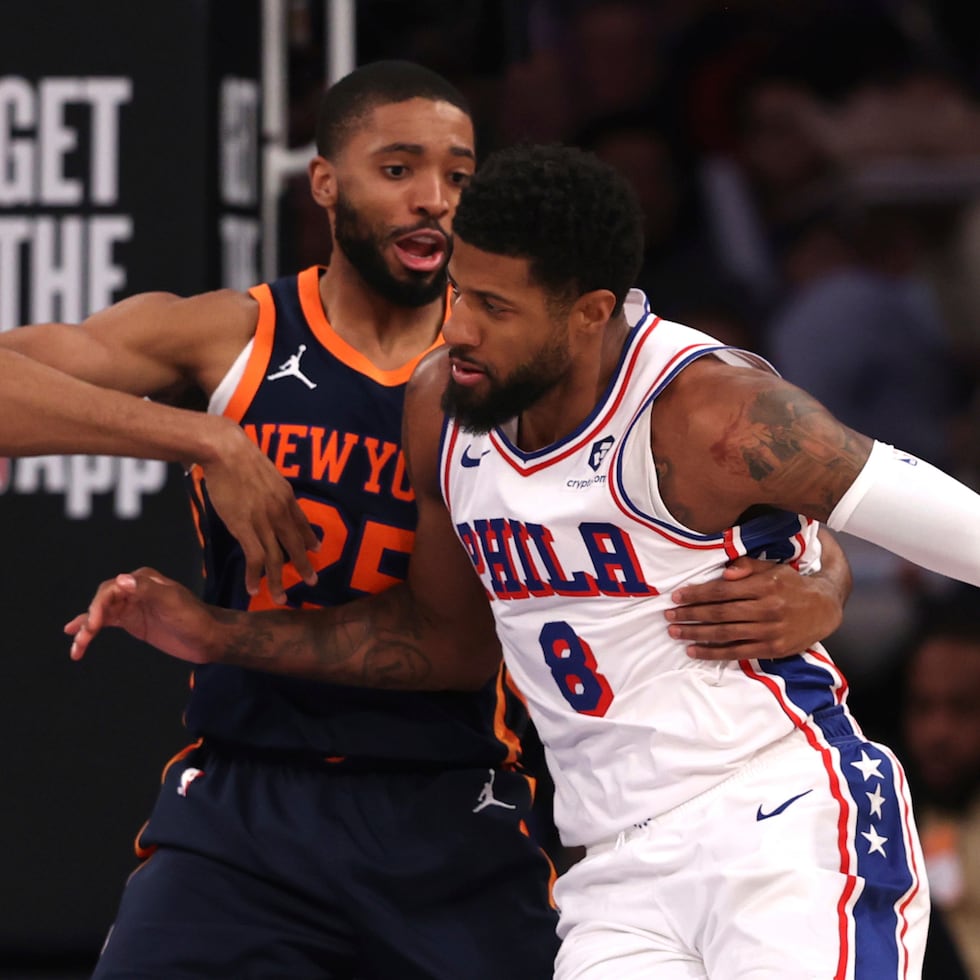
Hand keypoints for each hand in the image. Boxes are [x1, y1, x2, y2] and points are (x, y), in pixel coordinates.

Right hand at [65, 568, 216, 663]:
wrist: (209, 638)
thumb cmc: (194, 618)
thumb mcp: (172, 603)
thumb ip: (147, 591)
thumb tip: (121, 580)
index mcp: (143, 579)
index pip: (111, 588)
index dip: (99, 605)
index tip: (96, 625)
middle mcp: (134, 590)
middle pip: (102, 601)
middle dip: (91, 617)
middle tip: (85, 636)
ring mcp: (132, 606)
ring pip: (101, 614)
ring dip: (87, 628)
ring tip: (77, 647)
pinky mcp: (133, 622)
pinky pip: (106, 623)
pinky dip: (92, 631)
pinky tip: (77, 639)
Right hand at [202, 420, 319, 603]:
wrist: (227, 450)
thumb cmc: (240, 455)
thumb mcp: (265, 471)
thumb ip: (268, 487)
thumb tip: (263, 491)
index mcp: (286, 496)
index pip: (301, 522)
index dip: (309, 538)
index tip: (316, 549)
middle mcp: (280, 512)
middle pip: (295, 545)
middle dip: (304, 566)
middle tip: (312, 581)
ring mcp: (264, 522)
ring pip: (277, 559)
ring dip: (279, 581)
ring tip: (282, 598)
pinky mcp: (245, 528)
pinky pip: (255, 558)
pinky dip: (255, 576)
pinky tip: (254, 589)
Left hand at [664, 556, 843, 660]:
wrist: (825, 609)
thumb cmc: (791, 585)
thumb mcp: (772, 568)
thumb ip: (747, 567)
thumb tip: (725, 573)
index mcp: (764, 586)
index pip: (723, 591)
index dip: (698, 594)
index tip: (677, 597)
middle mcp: (767, 609)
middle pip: (720, 613)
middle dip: (691, 614)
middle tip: (668, 616)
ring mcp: (769, 631)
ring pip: (725, 634)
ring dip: (696, 634)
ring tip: (675, 632)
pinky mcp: (772, 649)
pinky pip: (737, 652)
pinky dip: (713, 653)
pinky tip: (694, 650)